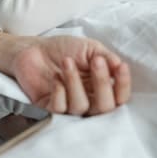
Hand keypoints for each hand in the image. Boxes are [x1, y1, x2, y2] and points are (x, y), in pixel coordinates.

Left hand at [0, 32, 130, 115]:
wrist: (33, 48)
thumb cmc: (63, 48)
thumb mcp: (90, 48)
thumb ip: (107, 57)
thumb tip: (120, 66)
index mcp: (100, 87)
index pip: (119, 96)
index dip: (123, 85)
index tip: (120, 67)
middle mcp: (88, 100)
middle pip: (104, 108)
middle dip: (102, 83)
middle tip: (95, 62)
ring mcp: (69, 106)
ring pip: (81, 107)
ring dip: (75, 82)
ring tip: (67, 62)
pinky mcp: (49, 108)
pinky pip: (59, 110)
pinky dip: (59, 93)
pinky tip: (55, 78)